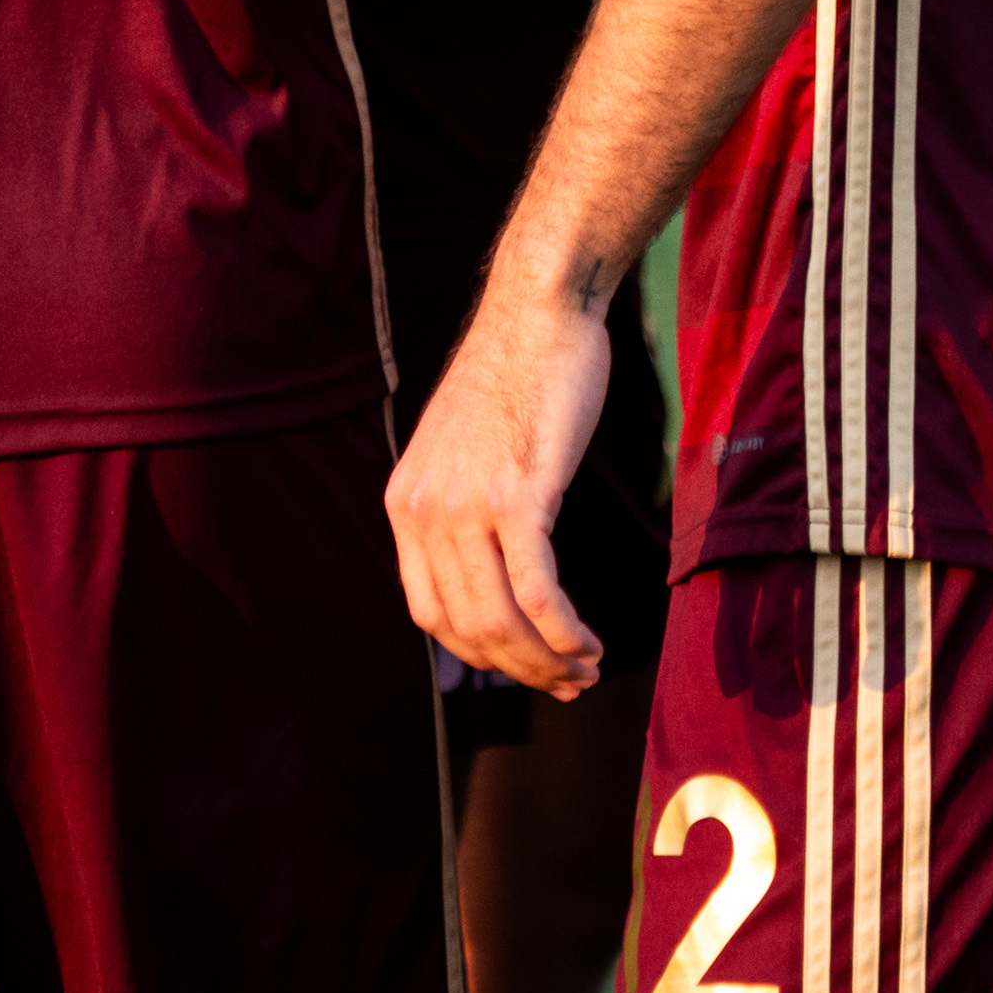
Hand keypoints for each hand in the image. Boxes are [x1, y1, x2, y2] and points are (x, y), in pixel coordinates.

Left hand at [382, 277, 615, 698]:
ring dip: (546, 660)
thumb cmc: (518, 371)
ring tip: (584, 669)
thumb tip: (496, 568)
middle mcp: (424, 511)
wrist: (540, 309)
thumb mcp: (466, 447)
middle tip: (567, 683)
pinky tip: (587, 642)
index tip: (524, 666)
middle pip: (466, 629)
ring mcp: (467, 505)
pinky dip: (563, 630)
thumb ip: (466, 506)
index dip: (478, 655)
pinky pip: (537, 590)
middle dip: (520, 669)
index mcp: (404, 503)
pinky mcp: (517, 496)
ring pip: (501, 619)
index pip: (429, 613)